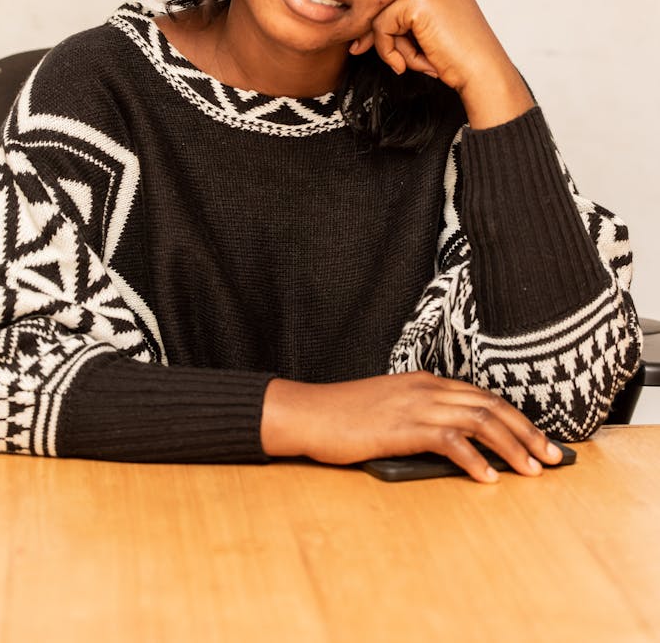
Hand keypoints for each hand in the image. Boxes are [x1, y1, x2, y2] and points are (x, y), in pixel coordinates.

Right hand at [261, 372, 563, 482]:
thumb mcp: (389, 411)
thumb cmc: (344, 418)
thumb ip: (422, 420)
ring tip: (532, 470)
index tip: (540, 440)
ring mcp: (415, 405)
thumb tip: (457, 448)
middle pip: (491, 405)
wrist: (308, 413)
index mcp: (425, 382)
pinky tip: (487, 478)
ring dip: (511, 446)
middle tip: (552, 457)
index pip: (483, 396)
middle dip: (527, 431)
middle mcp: (427, 388)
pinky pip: (449, 440)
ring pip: (479, 420)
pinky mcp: (402, 426)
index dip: (517, 418)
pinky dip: (473, 459)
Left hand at [349, 0, 533, 128]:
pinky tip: (414, 62)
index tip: (391, 52)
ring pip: (381, 15)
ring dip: (394, 46)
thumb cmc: (460, 56)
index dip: (391, 26)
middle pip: (386, 3)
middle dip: (389, 37)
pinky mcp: (416, 0)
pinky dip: (389, 50)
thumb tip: (357, 28)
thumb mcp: (429, 27)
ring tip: (422, 60)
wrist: (483, 73)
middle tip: (404, 62)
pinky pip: (380, 27)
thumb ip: (402, 17)